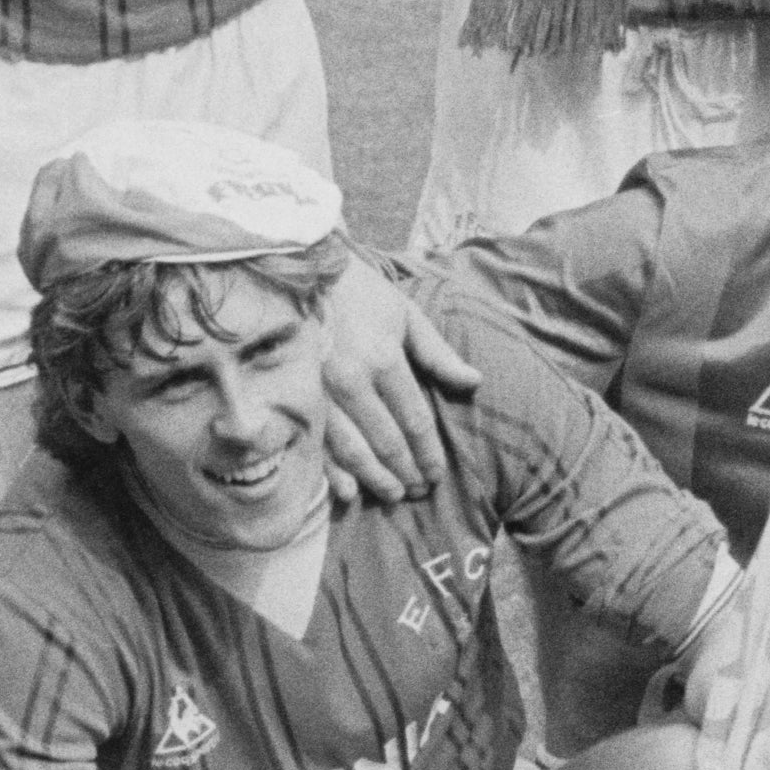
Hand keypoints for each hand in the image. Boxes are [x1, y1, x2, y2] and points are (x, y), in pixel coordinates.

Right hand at [312, 255, 472, 506]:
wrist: (301, 274)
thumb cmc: (362, 294)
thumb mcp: (406, 315)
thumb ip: (438, 354)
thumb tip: (473, 383)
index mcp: (382, 358)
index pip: (413, 419)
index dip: (428, 452)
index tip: (437, 473)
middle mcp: (349, 380)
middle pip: (385, 440)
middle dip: (406, 471)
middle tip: (419, 492)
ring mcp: (318, 392)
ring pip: (351, 449)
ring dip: (375, 478)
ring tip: (393, 495)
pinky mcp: (295, 398)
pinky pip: (316, 444)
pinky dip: (333, 472)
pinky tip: (349, 492)